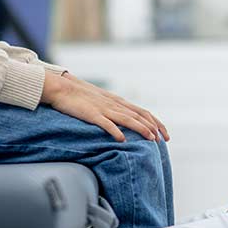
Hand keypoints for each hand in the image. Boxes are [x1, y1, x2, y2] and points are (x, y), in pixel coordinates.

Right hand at [41, 71, 168, 142]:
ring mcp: (103, 108)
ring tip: (150, 138)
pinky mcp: (91, 114)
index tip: (164, 134)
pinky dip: (115, 130)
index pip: (142, 112)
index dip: (155, 123)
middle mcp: (114, 104)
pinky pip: (105, 123)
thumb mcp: (102, 101)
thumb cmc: (80, 96)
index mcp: (117, 101)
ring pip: (126, 118)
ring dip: (140, 128)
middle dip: (153, 127)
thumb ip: (113, 110)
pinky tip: (122, 140)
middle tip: (163, 140)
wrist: (62, 88)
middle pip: (138, 115)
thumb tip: (125, 123)